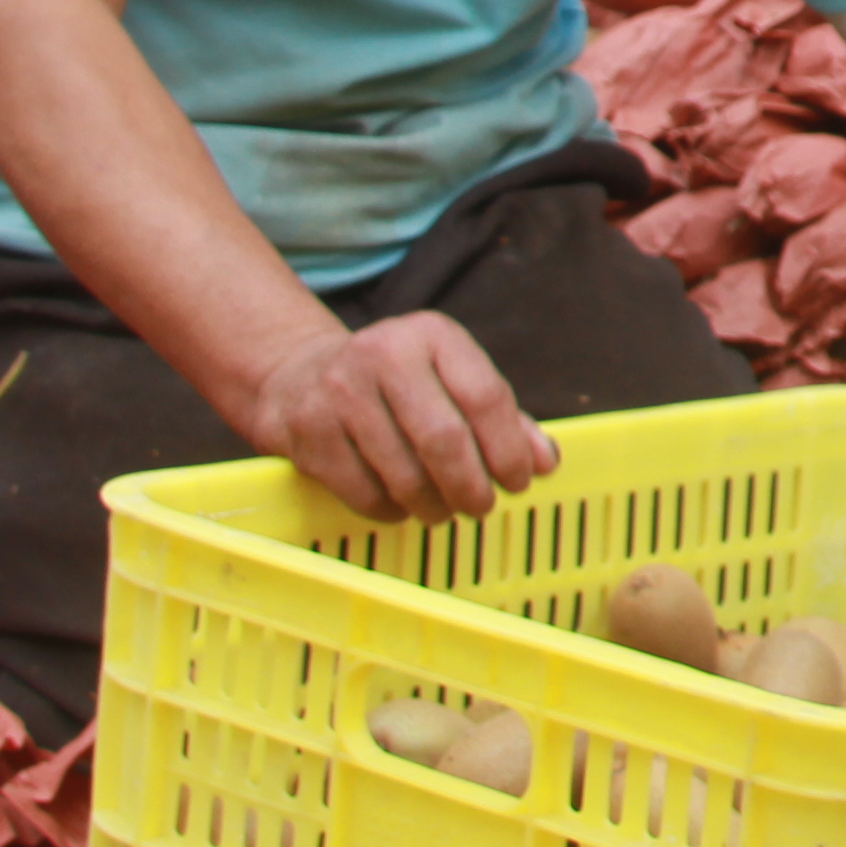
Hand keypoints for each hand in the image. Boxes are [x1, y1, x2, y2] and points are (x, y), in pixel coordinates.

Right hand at [246, 311, 556, 522]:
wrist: (300, 375)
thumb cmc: (396, 385)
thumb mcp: (450, 380)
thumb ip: (502, 418)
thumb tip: (544, 462)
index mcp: (433, 335)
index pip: (485, 397)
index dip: (508, 450)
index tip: (519, 481)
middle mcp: (385, 353)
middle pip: (444, 439)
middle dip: (471, 486)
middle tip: (481, 507)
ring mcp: (340, 390)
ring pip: (403, 473)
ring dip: (433, 505)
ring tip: (442, 509)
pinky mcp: (307, 429)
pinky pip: (363, 492)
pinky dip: (391, 511)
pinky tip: (399, 505)